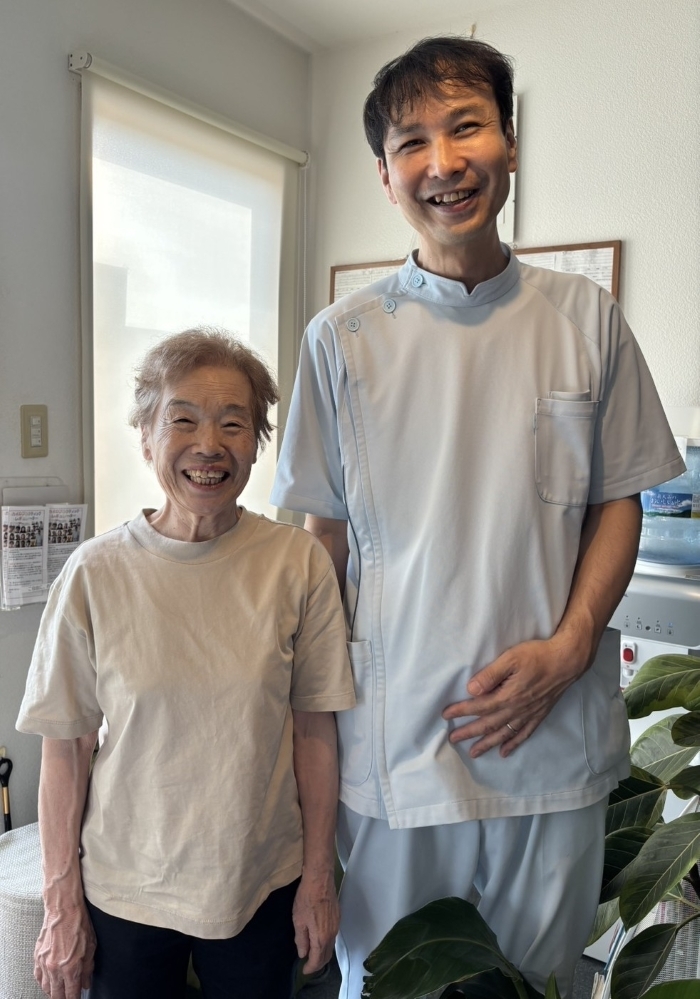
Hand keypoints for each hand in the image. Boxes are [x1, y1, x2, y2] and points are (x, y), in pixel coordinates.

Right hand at [34, 900, 95, 998]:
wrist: (63, 909)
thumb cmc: (79, 925)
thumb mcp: (91, 947)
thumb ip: (88, 969)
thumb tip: (86, 983)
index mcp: (71, 968)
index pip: (71, 994)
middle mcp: (55, 969)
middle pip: (56, 995)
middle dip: (62, 998)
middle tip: (67, 997)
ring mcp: (44, 964)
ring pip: (46, 988)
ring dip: (53, 992)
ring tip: (58, 993)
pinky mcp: (37, 957)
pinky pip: (38, 977)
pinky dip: (43, 983)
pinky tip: (47, 983)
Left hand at [292, 869, 338, 974]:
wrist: (320, 880)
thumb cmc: (306, 899)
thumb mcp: (298, 921)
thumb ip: (301, 940)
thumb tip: (303, 954)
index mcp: (321, 938)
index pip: (317, 960)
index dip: (310, 968)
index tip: (304, 971)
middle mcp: (331, 935)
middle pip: (327, 956)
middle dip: (318, 964)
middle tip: (308, 966)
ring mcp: (336, 926)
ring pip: (331, 947)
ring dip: (323, 954)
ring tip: (312, 955)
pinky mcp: (338, 918)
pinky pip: (333, 937)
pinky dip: (326, 944)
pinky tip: (319, 940)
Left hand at [442, 635, 585, 757]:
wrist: (567, 661)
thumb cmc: (538, 655)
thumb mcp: (511, 658)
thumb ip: (490, 675)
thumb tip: (471, 689)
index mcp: (508, 696)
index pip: (479, 706)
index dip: (461, 711)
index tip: (446, 715)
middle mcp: (517, 709)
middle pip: (488, 724)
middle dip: (469, 732)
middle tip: (453, 739)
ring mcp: (529, 714)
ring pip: (503, 734)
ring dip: (487, 744)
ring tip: (473, 753)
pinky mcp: (539, 715)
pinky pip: (523, 734)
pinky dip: (512, 744)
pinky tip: (503, 752)